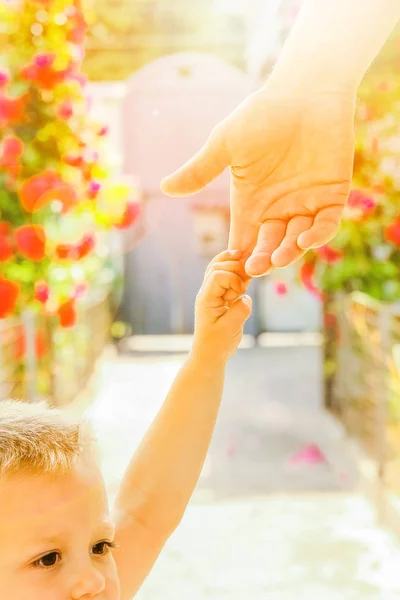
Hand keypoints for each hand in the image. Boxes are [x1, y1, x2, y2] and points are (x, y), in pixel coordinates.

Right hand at [161, 86, 355, 275]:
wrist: (305, 91)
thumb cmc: (262, 114)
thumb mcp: (224, 144)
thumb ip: (199, 170)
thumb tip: (163, 187)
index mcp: (251, 201)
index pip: (244, 238)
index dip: (240, 255)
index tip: (234, 268)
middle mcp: (277, 207)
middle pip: (270, 245)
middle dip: (263, 258)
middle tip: (256, 267)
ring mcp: (305, 203)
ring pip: (297, 239)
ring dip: (289, 251)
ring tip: (278, 257)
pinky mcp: (332, 195)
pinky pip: (326, 224)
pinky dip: (318, 235)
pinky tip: (306, 239)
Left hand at [192, 250, 251, 362]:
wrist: (209, 355)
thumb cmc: (217, 344)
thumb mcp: (231, 328)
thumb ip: (240, 310)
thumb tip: (245, 297)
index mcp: (206, 298)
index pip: (218, 275)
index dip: (233, 279)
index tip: (240, 294)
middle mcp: (207, 292)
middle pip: (217, 265)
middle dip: (234, 268)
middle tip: (246, 281)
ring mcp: (212, 293)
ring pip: (220, 267)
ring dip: (235, 268)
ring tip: (247, 275)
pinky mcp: (220, 296)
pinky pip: (226, 277)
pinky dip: (237, 275)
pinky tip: (246, 280)